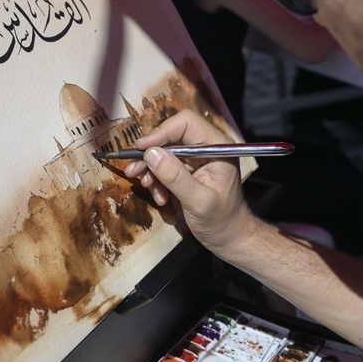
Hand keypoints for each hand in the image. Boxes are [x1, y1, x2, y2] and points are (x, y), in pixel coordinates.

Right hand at [124, 110, 261, 255]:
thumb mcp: (198, 201)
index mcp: (216, 147)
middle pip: (171, 136)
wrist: (229, 238)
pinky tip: (160, 198)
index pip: (186, 123)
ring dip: (152, 170)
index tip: (142, 149)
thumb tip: (151, 154)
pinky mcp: (187, 171)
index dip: (162, 132)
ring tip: (148, 187)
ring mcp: (196, 159)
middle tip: (133, 170)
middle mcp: (206, 148)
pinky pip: (165, 168)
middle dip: (151, 154)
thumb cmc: (221, 221)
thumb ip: (175, 177)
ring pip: (164, 152)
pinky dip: (157, 181)